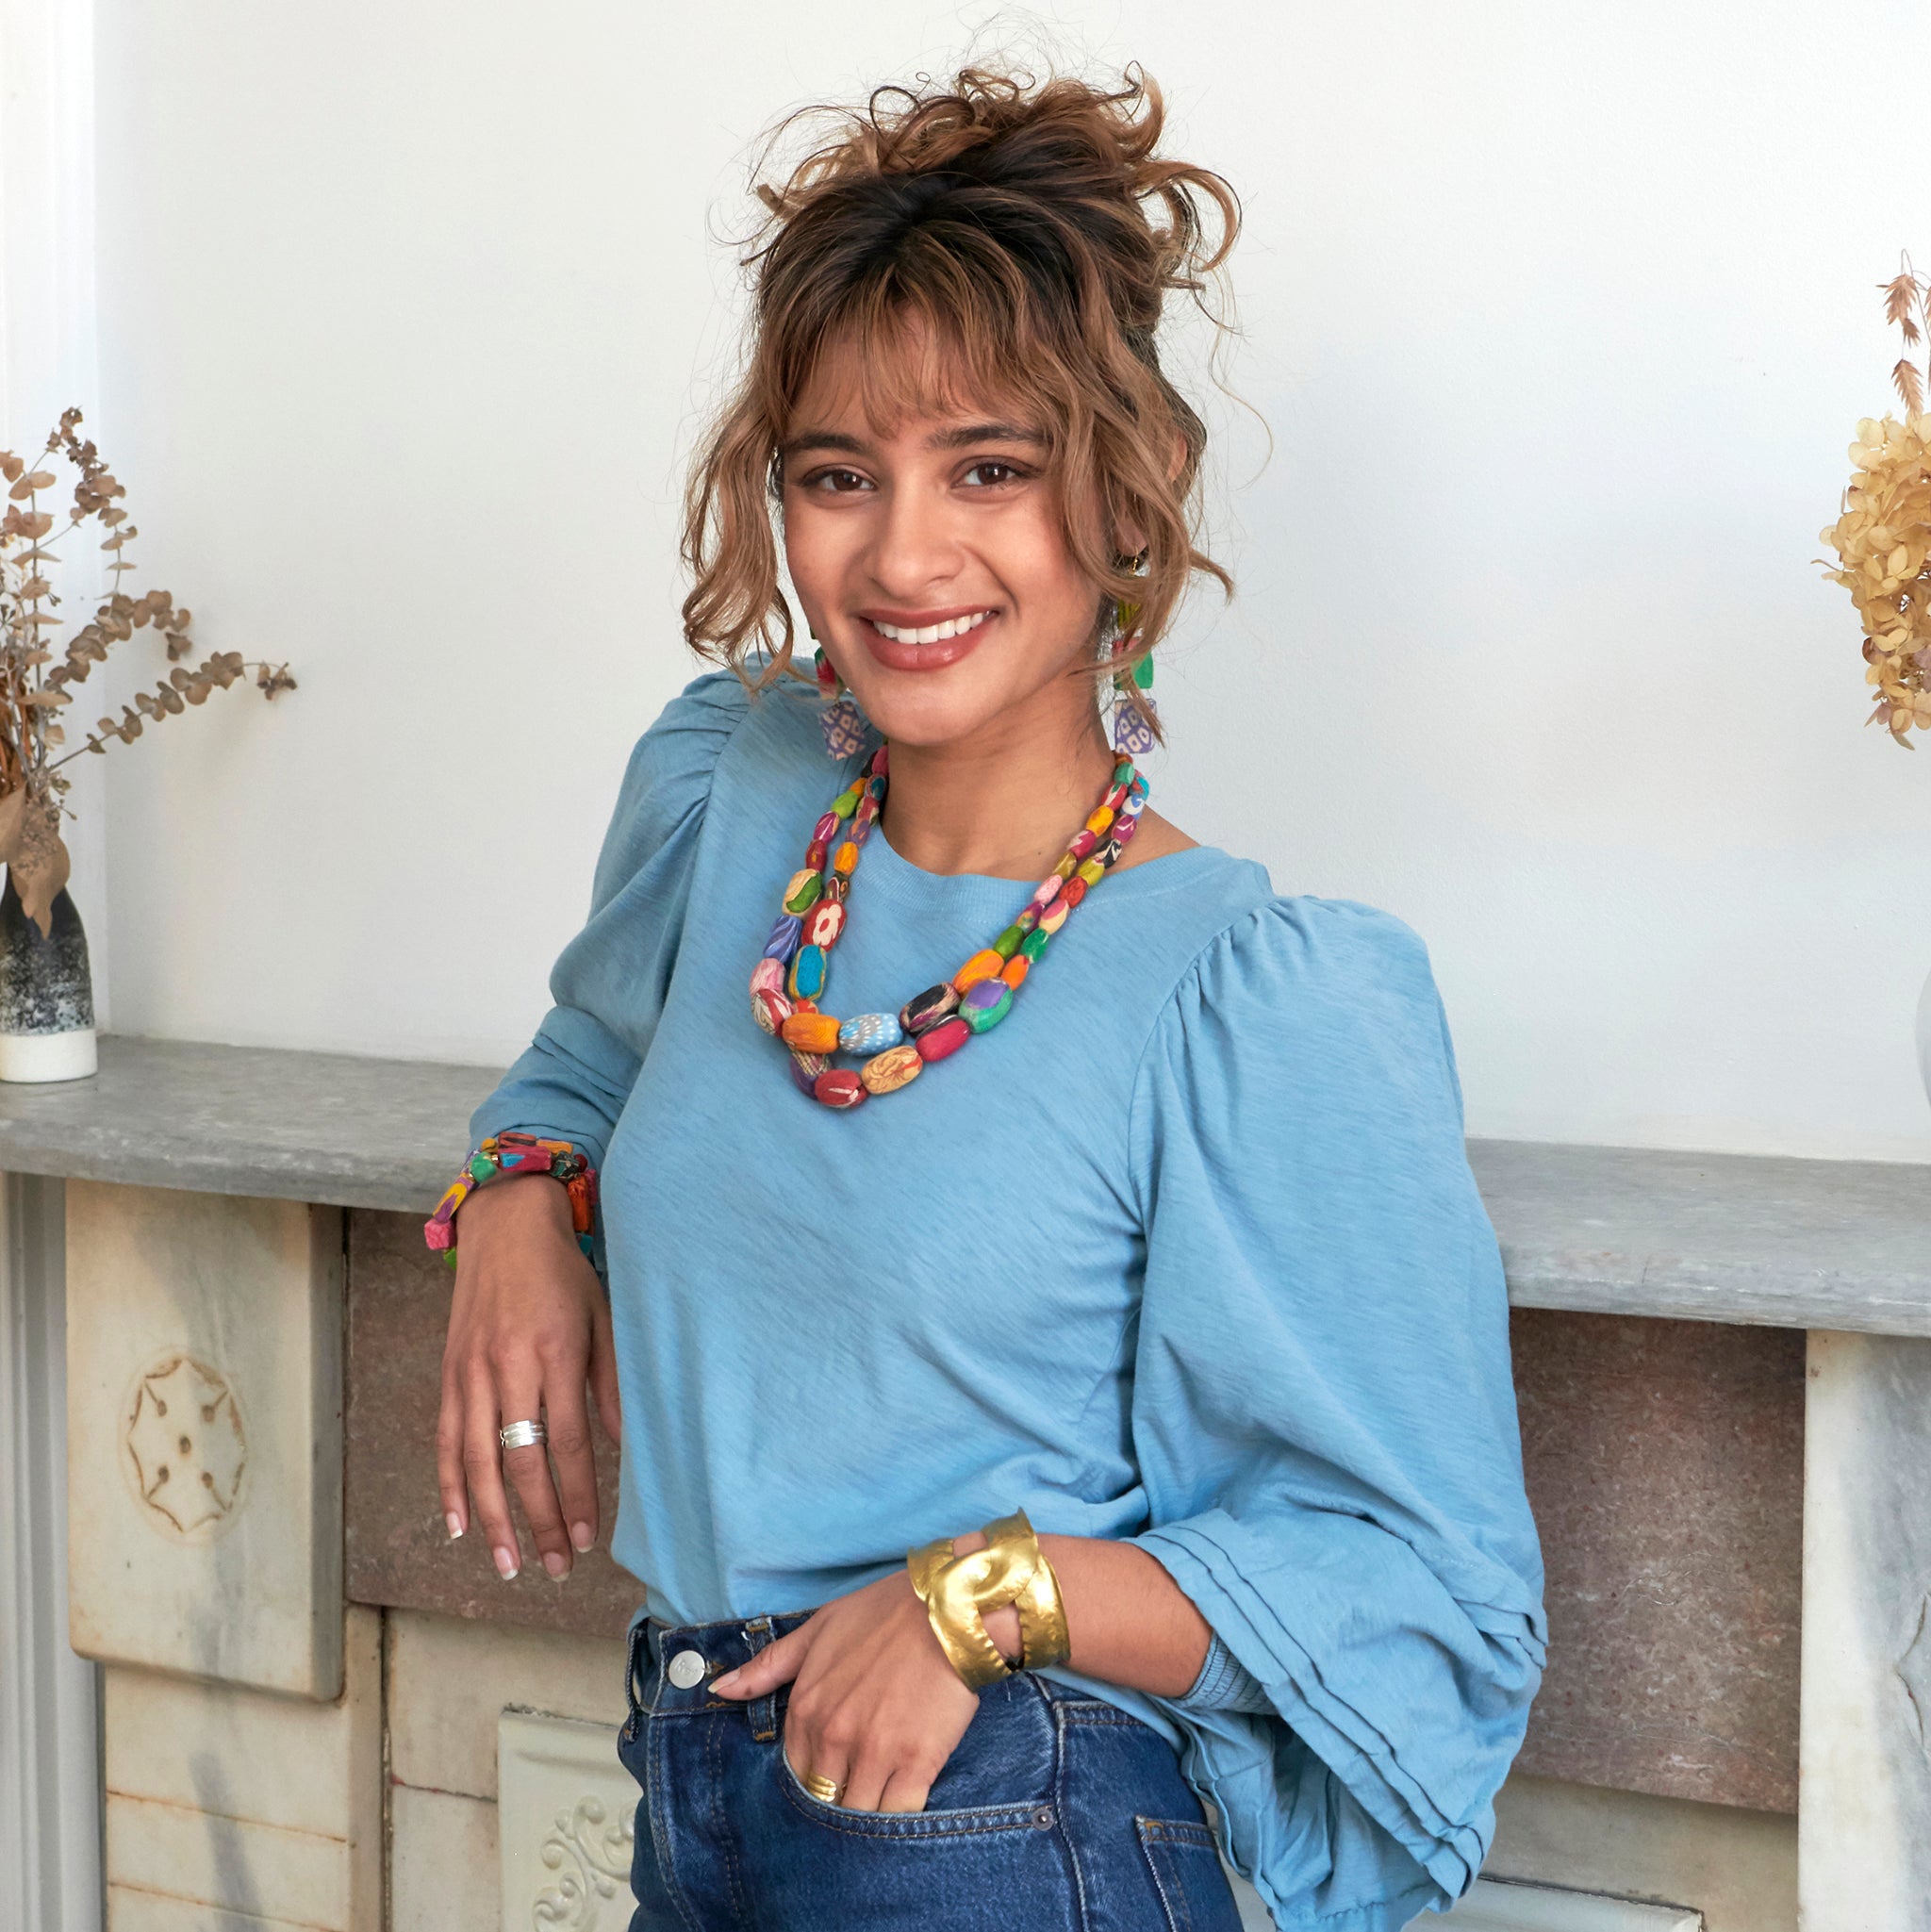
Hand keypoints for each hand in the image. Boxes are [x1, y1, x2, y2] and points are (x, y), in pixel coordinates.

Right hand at [435, 1174, 620, 1581]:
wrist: (505, 1227)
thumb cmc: (563, 1274)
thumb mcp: (603, 1318)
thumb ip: (611, 1382)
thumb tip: (622, 1445)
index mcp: (556, 1353)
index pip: (570, 1442)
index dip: (579, 1495)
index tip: (589, 1538)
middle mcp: (509, 1366)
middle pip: (523, 1462)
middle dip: (540, 1520)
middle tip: (554, 1566)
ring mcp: (472, 1372)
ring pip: (477, 1461)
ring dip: (492, 1519)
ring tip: (508, 1564)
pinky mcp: (449, 1373)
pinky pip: (446, 1440)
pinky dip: (450, 1486)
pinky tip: (459, 1524)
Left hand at [710, 1564, 1011, 1812]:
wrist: (948, 1607)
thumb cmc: (885, 1612)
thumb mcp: (819, 1629)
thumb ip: (768, 1665)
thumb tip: (719, 1687)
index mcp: (805, 1709)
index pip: (797, 1772)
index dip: (816, 1779)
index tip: (836, 1776)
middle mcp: (832, 1737)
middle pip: (825, 1800)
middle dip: (839, 1802)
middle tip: (860, 1793)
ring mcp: (873, 1753)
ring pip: (857, 1815)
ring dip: (866, 1816)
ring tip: (881, 1803)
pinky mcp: (915, 1763)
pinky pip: (897, 1814)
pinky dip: (898, 1819)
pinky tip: (905, 1804)